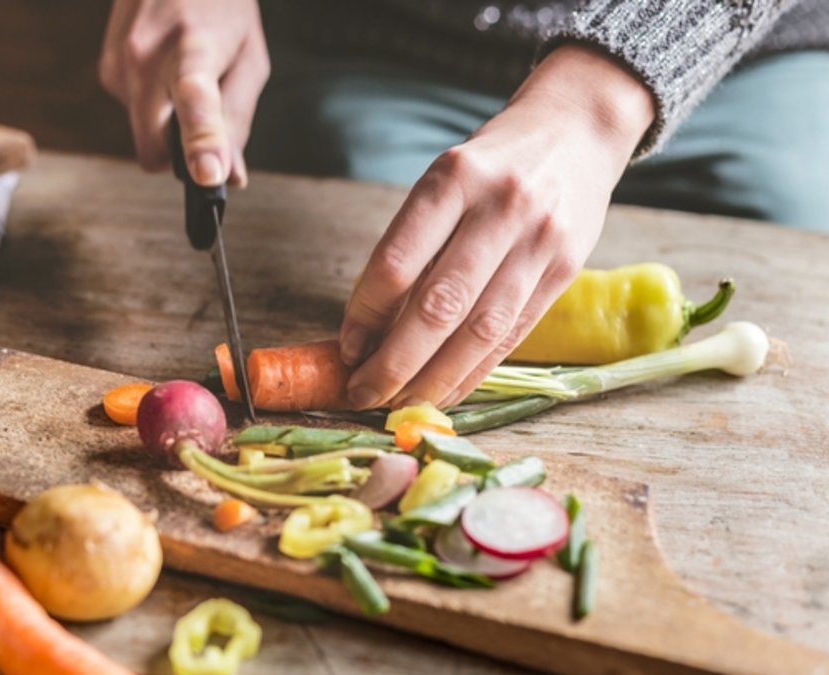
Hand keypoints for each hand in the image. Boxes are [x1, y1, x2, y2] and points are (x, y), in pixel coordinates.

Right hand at [99, 0, 268, 186]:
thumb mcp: (249, 59)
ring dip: (167, 122)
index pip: (194, 100)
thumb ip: (237, 119)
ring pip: (143, 134)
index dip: (201, 142)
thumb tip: (229, 176)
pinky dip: (153, 104)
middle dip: (177, 154)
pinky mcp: (106, 69)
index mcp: (193, 48)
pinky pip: (133, 113)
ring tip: (186, 76)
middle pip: (152, 148)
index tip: (207, 175)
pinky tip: (164, 68)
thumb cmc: (220, 7)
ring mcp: (119, 62)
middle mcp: (146, 56)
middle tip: (206, 131)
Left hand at [339, 45, 655, 409]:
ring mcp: (539, 240)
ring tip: (400, 403)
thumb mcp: (445, 181)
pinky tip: (446, 391)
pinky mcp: (567, 269)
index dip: (365, 314)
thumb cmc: (492, 164)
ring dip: (434, 378)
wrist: (576, 130)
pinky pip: (513, 335)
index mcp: (454, 178)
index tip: (346, 348)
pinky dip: (474, 371)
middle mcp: (500, 207)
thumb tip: (369, 329)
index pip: (396, 262)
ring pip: (480, 330)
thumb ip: (414, 245)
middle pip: (439, 305)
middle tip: (363, 393)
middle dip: (395, 362)